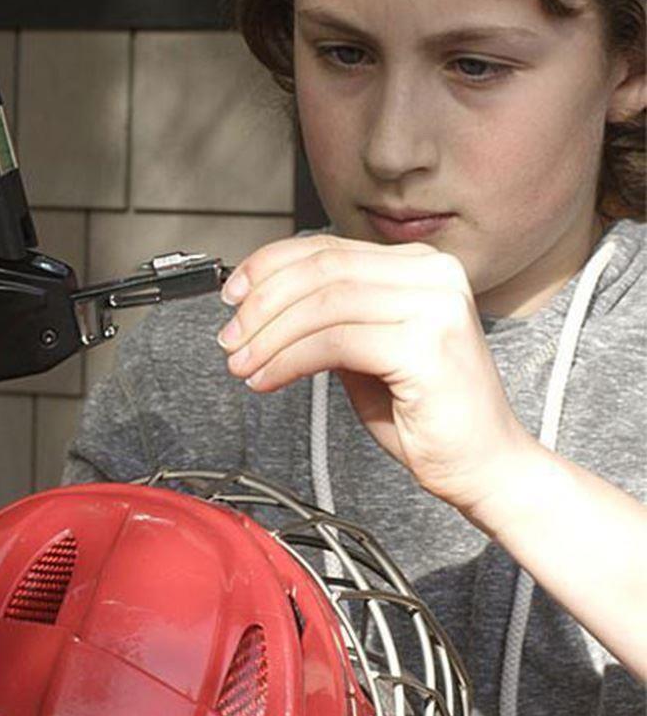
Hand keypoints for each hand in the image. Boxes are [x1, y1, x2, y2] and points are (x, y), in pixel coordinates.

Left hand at [217, 234, 530, 513]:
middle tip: (230, 337)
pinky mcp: (428, 345)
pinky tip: (268, 378)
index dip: (268, 267)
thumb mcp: (363, 351)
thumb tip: (260, 302)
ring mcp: (435, 305)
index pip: (326, 249)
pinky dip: (288, 360)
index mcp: (419, 265)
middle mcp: (433, 273)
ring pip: (322, 303)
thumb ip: (326, 317)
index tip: (232, 295)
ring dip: (268, 336)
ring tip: (242, 364)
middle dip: (261, 304)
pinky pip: (335, 342)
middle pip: (320, 269)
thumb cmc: (426, 413)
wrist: (486, 466)